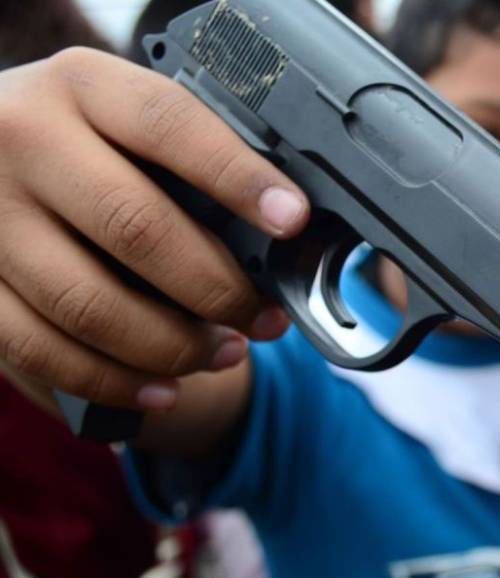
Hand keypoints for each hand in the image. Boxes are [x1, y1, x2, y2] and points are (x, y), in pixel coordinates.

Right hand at [0, 48, 308, 412]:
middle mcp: (22, 138)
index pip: (169, 125)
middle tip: (264, 317)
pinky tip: (162, 389)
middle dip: (218, 287)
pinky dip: (112, 381)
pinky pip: (40, 349)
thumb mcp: (127, 120)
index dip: (238, 177)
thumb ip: (189, 160)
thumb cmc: (87, 143)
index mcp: (81, 85)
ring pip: (89, 303)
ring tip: (225, 353)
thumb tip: (280, 232)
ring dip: (173, 346)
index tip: (292, 220)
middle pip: (136, 227)